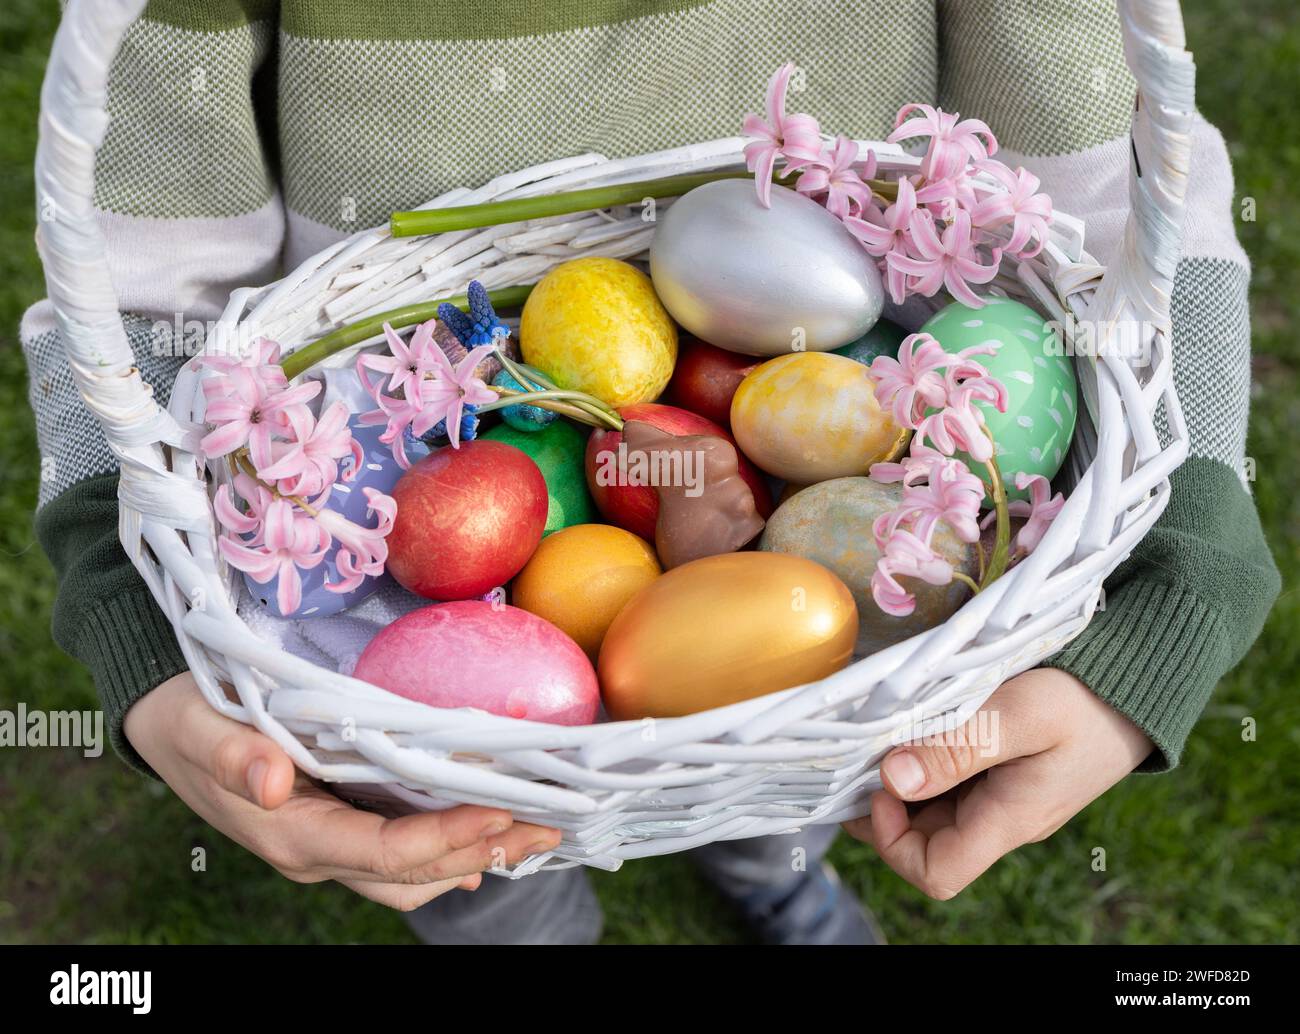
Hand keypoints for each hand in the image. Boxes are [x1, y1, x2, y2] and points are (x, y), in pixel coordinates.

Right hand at [125, 672, 561, 910]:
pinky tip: (486, 834)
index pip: (384, 853)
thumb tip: (272, 782)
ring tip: (534, 830)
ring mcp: (332, 844)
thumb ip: (234, 755)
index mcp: (293, 834)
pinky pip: (403, 855)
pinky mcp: (341, 824)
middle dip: (483, 852)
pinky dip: (450, 848)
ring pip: (415, 874)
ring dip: (476, 854)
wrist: (167, 728)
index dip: (445, 838)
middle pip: (414, 874)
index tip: (500, 811)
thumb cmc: (187, 720)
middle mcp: (319, 852)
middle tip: (548, 825)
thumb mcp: (199, 727)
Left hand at [843, 668, 1150, 899]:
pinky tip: (916, 725)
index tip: (882, 784)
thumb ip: (959, 748)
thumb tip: (894, 779)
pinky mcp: (1004, 774)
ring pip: (932, 811)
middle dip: (885, 803)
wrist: (1136, 683)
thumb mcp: (1021, 713)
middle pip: (924, 842)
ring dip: (902, 780)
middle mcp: (1002, 821)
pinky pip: (951, 784)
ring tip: (886, 733)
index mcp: (1008, 821)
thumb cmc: (1085, 699)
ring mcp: (1004, 799)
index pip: (936, 873)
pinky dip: (924, 761)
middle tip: (866, 750)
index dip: (892, 840)